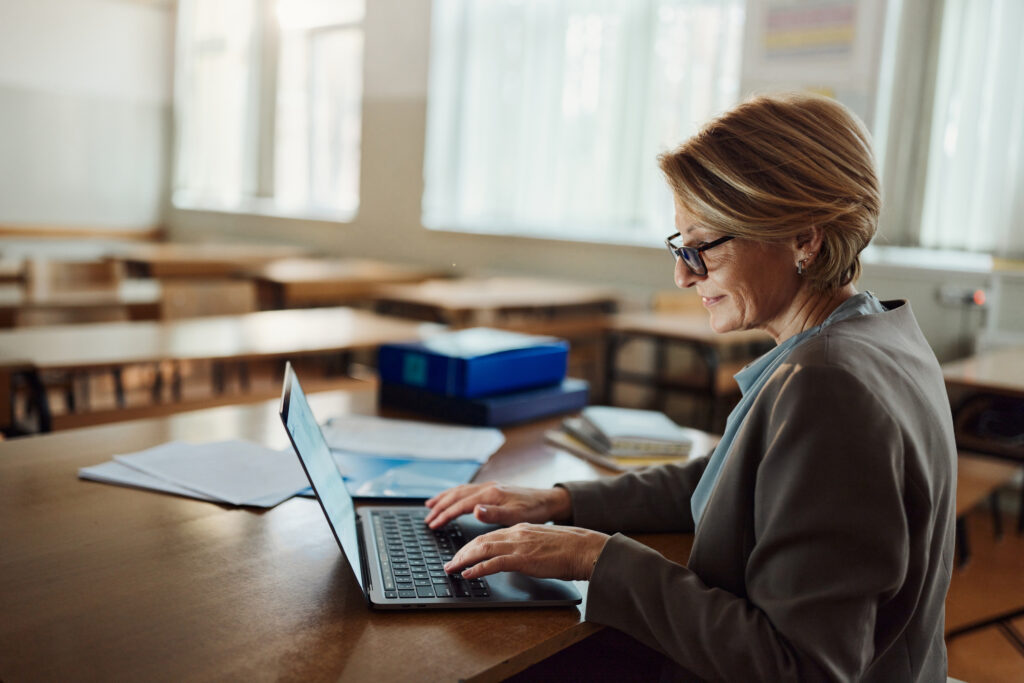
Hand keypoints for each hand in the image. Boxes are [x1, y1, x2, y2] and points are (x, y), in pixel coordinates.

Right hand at [424, 482, 570, 529]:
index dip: (445, 515)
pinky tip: (453, 499)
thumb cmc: (535, 511)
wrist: (550, 501)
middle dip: (440, 507)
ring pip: (460, 491)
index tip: (433, 525)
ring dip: (444, 498)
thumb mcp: (517, 516)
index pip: (460, 505)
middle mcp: (488, 488)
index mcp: (491, 495)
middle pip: (456, 495)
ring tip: (430, 505)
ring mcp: (490, 487)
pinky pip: (468, 490)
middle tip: (427, 519)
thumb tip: (474, 510)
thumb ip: (495, 514)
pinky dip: (455, 495)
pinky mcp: (494, 490)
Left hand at [444, 523, 609, 580]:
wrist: (585, 548)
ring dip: (463, 560)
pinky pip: (494, 562)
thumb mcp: (542, 542)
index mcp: (520, 528)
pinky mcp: (523, 558)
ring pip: (482, 549)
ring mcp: (519, 545)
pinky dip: (478, 568)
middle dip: (461, 553)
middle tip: (450, 564)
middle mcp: (516, 533)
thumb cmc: (569, 548)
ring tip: (452, 569)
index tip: (461, 555)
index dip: (471, 545)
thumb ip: (526, 545)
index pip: (489, 535)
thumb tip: (516, 556)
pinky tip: (468, 574)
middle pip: (480, 540)